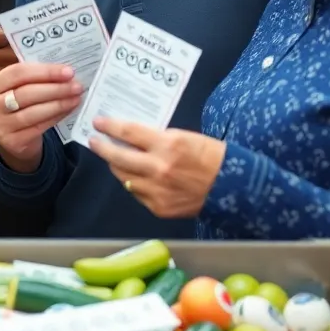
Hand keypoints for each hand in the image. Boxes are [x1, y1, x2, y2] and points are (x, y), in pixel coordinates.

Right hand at [0, 63, 82, 172]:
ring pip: (33, 112)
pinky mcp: (12, 141)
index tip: (68, 71)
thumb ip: (34, 79)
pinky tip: (68, 110)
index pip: (17, 73)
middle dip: (55, 88)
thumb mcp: (18, 90)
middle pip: (26, 92)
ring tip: (76, 98)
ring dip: (59, 103)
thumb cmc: (19, 107)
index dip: (45, 71)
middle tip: (76, 86)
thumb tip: (64, 71)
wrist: (13, 140)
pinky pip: (39, 127)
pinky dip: (56, 117)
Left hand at [89, 119, 224, 218]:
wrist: (234, 188)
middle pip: (118, 157)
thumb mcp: (184, 137)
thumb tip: (133, 137)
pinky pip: (137, 193)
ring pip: (124, 177)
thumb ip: (157, 138)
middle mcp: (158, 169)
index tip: (99, 123)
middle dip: (102, 148)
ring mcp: (156, 191)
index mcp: (167, 146)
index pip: (128, 133)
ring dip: (117, 166)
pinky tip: (136, 176)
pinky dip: (134, 183)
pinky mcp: (159, 208)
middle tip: (94, 142)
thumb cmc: (212, 157)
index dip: (110, 127)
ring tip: (114, 158)